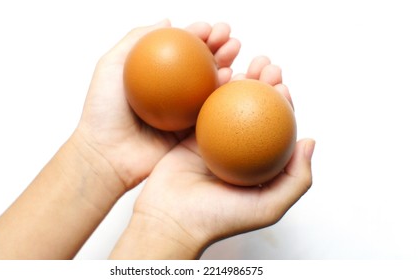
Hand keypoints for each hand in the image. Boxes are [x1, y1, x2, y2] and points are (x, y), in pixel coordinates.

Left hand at [72, 20, 240, 194]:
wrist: (106, 156)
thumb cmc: (102, 112)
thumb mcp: (110, 66)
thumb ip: (135, 39)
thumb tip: (167, 21)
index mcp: (154, 75)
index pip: (180, 49)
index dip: (197, 34)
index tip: (208, 27)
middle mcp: (171, 91)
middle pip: (199, 63)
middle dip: (217, 44)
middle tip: (227, 35)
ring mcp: (182, 112)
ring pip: (209, 84)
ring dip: (226, 62)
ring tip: (234, 49)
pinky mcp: (190, 132)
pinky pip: (210, 110)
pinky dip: (223, 92)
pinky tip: (230, 77)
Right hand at [110, 57, 314, 258]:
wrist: (170, 220)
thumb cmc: (218, 219)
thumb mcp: (269, 207)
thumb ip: (296, 179)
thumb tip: (310, 141)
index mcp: (258, 167)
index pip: (276, 130)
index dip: (284, 105)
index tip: (283, 86)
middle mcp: (238, 152)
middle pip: (255, 112)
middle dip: (265, 85)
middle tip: (268, 66)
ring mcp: (213, 143)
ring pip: (230, 106)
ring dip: (241, 81)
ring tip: (248, 63)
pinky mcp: (189, 137)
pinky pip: (204, 109)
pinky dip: (214, 91)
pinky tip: (222, 74)